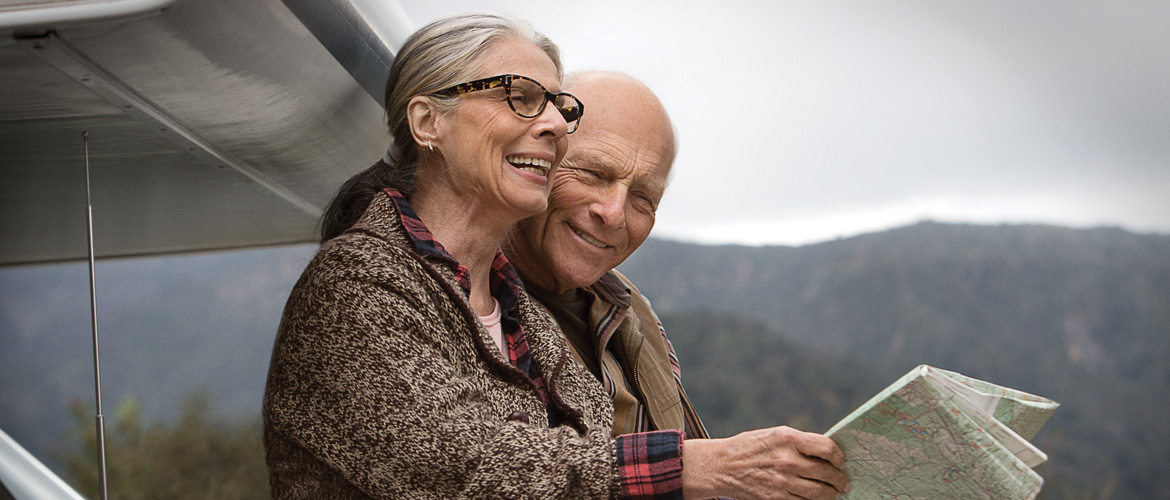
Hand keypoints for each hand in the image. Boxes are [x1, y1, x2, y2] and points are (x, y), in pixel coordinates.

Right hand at [681, 426, 849, 499]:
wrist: (720, 466)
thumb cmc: (749, 448)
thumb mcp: (773, 435)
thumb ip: (799, 442)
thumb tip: (826, 453)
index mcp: (787, 438)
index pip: (827, 448)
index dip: (839, 457)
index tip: (840, 461)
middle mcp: (787, 459)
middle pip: (827, 472)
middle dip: (840, 479)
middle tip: (843, 482)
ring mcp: (782, 481)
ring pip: (820, 492)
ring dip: (831, 494)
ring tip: (834, 492)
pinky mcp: (776, 498)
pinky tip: (815, 498)